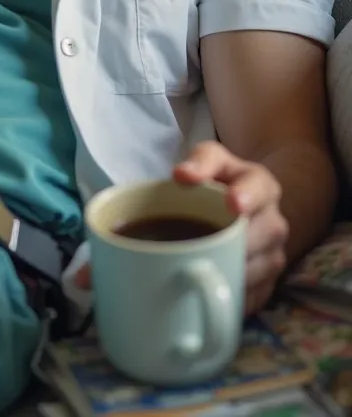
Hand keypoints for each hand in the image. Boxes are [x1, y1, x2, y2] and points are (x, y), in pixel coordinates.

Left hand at [174, 142, 288, 314]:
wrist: (239, 204)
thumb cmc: (219, 180)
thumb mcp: (210, 159)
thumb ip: (200, 161)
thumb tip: (182, 175)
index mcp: (261, 184)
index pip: (258, 188)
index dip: (247, 196)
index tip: (234, 204)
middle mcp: (274, 220)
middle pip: (261, 234)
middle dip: (237, 242)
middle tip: (208, 246)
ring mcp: (275, 253)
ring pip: (260, 269)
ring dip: (233, 272)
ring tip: (205, 271)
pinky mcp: (270, 282)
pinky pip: (256, 296)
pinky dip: (235, 298)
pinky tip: (216, 295)